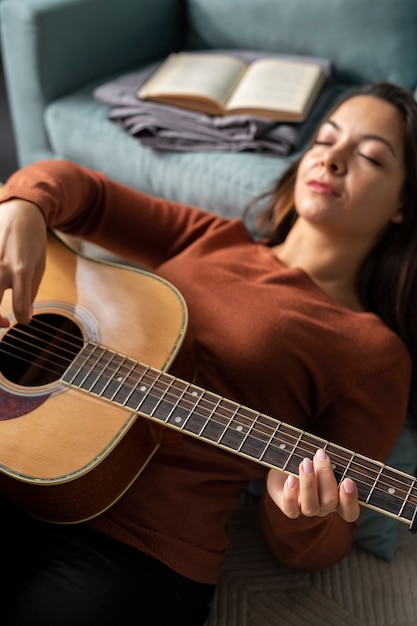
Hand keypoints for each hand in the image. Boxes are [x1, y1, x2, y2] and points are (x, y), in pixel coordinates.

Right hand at [0, 199, 46, 326]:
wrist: (20, 210)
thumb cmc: (33, 238)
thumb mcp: (40, 265)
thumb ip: (31, 291)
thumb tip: (26, 314)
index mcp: (21, 270)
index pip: (18, 306)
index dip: (22, 318)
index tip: (23, 319)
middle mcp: (1, 266)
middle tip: (4, 321)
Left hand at [266, 448, 359, 522]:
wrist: (285, 466)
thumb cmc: (314, 465)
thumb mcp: (332, 462)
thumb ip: (351, 464)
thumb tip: (378, 464)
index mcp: (338, 501)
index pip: (350, 512)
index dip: (350, 500)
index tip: (348, 481)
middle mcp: (323, 508)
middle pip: (329, 501)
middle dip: (325, 476)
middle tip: (320, 454)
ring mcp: (305, 509)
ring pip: (311, 507)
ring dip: (309, 483)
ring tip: (305, 462)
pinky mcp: (288, 506)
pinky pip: (290, 510)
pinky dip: (291, 495)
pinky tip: (290, 479)